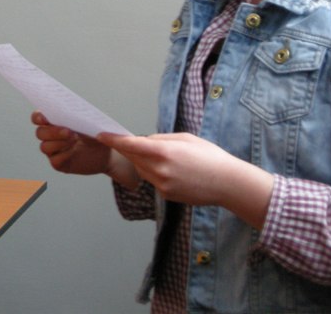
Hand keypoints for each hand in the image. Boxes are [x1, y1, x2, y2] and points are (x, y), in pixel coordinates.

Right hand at [32, 111, 139, 187]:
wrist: (107, 152)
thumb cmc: (97, 133)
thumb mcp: (90, 122)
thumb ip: (79, 117)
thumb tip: (71, 114)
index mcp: (54, 121)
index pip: (38, 117)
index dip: (38, 117)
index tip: (44, 118)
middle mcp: (50, 135)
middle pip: (40, 133)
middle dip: (52, 132)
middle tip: (69, 131)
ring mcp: (54, 150)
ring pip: (44, 146)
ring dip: (58, 143)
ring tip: (75, 140)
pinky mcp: (59, 163)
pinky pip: (54, 160)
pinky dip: (63, 155)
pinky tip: (73, 152)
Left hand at [98, 132, 273, 227]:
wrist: (228, 184)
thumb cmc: (210, 156)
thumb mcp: (185, 138)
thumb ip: (160, 138)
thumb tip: (143, 140)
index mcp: (163, 152)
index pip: (130, 145)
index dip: (113, 140)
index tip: (101, 135)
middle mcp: (159, 170)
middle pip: (133, 157)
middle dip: (129, 149)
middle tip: (130, 141)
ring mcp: (162, 185)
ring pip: (141, 170)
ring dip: (143, 162)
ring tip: (164, 157)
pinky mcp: (166, 195)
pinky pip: (153, 180)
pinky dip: (155, 173)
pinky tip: (173, 170)